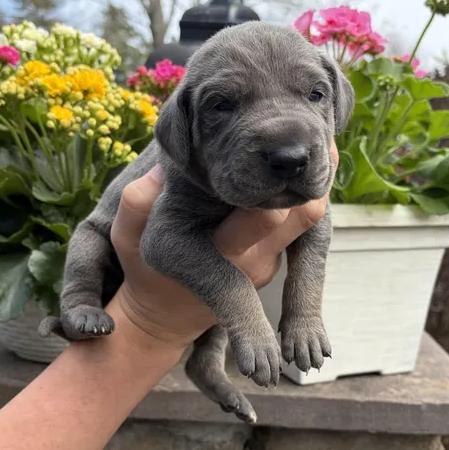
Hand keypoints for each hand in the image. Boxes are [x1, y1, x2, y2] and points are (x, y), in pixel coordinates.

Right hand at [108, 140, 337, 350]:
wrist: (164, 317)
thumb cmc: (144, 271)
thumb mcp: (127, 239)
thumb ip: (137, 205)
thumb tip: (160, 170)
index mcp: (220, 252)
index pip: (264, 219)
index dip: (287, 189)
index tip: (304, 153)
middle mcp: (255, 260)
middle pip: (301, 217)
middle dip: (311, 178)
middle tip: (321, 132)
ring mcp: (269, 263)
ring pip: (304, 220)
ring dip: (306, 183)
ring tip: (314, 137)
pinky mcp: (274, 260)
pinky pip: (295, 224)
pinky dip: (296, 194)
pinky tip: (290, 163)